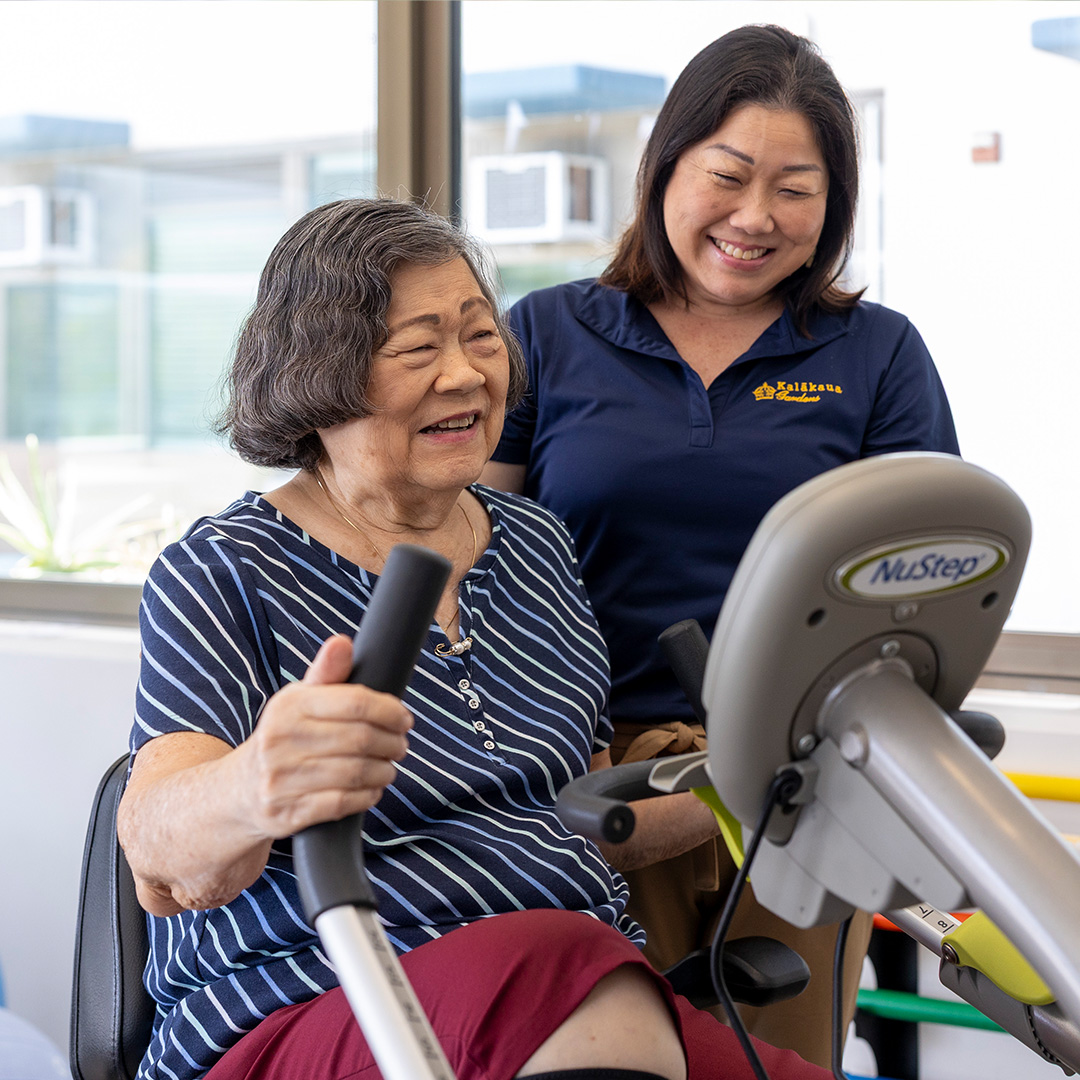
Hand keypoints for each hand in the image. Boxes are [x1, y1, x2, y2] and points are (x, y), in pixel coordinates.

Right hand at [236, 634, 413, 838]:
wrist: (239, 791)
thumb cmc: (284, 737)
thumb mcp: (298, 700)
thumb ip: (326, 673)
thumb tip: (342, 642)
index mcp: (289, 706)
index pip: (355, 702)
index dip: (390, 711)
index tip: (404, 719)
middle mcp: (280, 741)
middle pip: (360, 739)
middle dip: (391, 743)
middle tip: (401, 745)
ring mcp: (281, 780)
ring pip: (355, 773)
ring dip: (384, 771)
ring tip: (389, 767)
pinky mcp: (286, 813)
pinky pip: (341, 804)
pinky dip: (366, 796)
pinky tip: (372, 789)